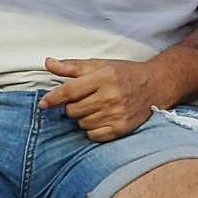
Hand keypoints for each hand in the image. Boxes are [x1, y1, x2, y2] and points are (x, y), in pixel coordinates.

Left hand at [39, 57, 167, 141]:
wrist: (154, 85)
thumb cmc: (124, 73)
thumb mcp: (99, 65)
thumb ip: (72, 66)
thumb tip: (48, 62)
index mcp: (103, 77)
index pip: (70, 91)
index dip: (53, 98)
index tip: (43, 104)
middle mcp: (110, 96)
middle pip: (73, 110)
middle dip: (73, 106)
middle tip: (85, 98)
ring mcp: (116, 114)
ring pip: (81, 123)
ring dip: (84, 117)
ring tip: (97, 107)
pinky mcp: (121, 128)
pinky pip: (93, 135)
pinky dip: (93, 128)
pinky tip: (102, 118)